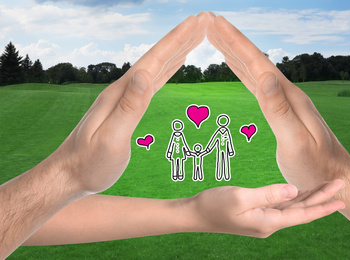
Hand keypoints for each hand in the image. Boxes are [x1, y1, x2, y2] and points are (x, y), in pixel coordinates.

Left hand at [48, 12, 209, 192]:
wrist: (69, 173)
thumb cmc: (90, 163)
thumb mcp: (111, 139)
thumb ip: (129, 107)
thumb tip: (144, 73)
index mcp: (121, 93)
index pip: (153, 61)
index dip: (176, 40)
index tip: (196, 22)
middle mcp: (123, 90)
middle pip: (157, 58)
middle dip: (181, 38)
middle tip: (203, 22)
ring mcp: (125, 97)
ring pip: (156, 68)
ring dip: (176, 51)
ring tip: (194, 37)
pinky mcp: (128, 107)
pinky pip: (153, 82)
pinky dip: (167, 70)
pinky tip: (174, 65)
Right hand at [186, 179, 344, 236]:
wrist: (195, 214)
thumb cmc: (214, 205)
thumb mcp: (241, 197)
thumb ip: (269, 193)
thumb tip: (294, 190)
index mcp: (268, 221)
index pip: (302, 214)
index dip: (323, 206)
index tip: (342, 199)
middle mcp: (269, 223)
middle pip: (301, 210)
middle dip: (321, 197)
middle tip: (340, 184)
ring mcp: (263, 219)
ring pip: (292, 207)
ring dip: (309, 196)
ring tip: (326, 187)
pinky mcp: (256, 213)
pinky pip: (281, 205)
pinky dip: (293, 197)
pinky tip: (300, 191)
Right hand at [207, 14, 349, 189]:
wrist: (334, 176)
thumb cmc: (315, 166)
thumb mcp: (295, 141)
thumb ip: (279, 110)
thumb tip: (265, 76)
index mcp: (289, 97)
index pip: (258, 63)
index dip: (236, 43)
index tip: (217, 24)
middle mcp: (286, 93)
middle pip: (254, 61)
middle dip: (232, 42)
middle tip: (212, 25)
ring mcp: (284, 101)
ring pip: (254, 71)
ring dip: (236, 54)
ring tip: (219, 40)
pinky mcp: (280, 110)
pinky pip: (256, 86)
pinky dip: (243, 73)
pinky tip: (237, 68)